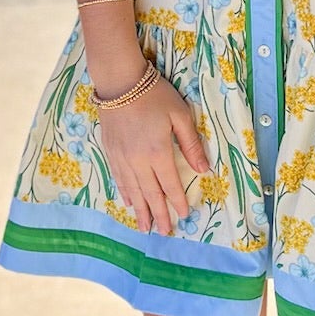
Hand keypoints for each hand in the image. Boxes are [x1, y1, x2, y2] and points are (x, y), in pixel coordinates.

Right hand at [96, 69, 210, 235]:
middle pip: (150, 194)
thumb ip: (191, 144)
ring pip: (133, 191)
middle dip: (158, 214)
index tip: (183, 216)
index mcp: (158, 153)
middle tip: (164, 232)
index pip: (170, 184)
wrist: (119, 83)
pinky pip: (120, 179)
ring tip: (145, 227)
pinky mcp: (111, 153)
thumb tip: (203, 169)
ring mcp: (122, 158)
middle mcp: (138, 161)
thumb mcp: (180, 115)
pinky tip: (129, 203)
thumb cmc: (154, 96)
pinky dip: (125, 193)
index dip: (177, 201)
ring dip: (140, 211)